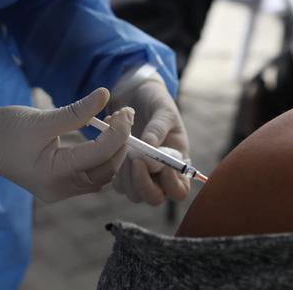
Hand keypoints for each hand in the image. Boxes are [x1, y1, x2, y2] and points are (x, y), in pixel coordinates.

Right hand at [0, 88, 133, 202]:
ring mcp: (59, 191)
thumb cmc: (5, 129)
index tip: (126, 112)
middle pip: (106, 170)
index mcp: (54, 174)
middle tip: (124, 116)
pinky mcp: (59, 186)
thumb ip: (76, 111)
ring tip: (114, 125)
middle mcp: (60, 189)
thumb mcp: (42, 118)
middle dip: (120, 144)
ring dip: (112, 152)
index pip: (100, 154)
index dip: (118, 132)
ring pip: (100, 176)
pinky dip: (100, 158)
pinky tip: (102, 138)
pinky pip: (89, 177)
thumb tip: (105, 94)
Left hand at [109, 78, 190, 205]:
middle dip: (143, 182)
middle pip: (153, 198)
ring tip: (125, 143)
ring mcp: (140, 175)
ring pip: (132, 193)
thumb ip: (158, 128)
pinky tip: (113, 140)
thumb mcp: (163, 111)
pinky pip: (115, 181)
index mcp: (178, 164)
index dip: (172, 184)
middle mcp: (160, 175)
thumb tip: (150, 147)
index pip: (179, 190)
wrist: (135, 95)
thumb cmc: (156, 102)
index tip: (163, 165)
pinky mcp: (121, 171)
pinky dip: (113, 165)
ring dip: (126, 173)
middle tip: (135, 159)